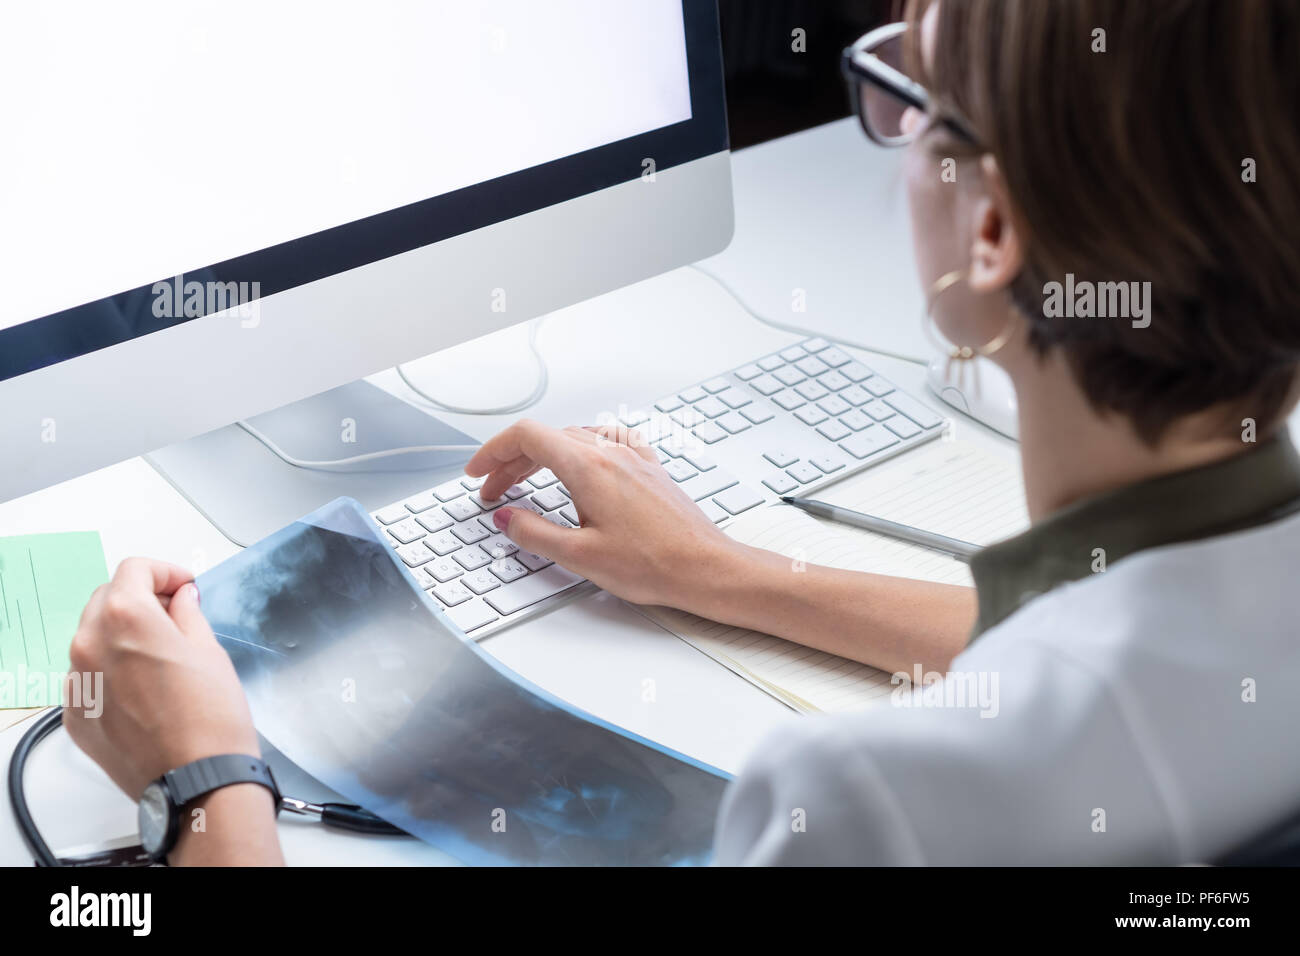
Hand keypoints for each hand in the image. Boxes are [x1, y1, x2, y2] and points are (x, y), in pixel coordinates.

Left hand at [64, 558, 260, 799]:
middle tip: (173, 612)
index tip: (182, 585)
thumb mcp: (209, 651)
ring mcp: (77, 683)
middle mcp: (89, 645)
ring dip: (120, 634)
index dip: (164, 572)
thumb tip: (181, 601)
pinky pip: (87, 677)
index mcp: (125, 618)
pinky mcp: (76, 716)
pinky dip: (110, 670)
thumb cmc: (211, 718)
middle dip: (139, 598)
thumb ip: (187, 615)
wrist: (197, 779)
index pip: (133, 570)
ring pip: (92, 638)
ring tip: (158, 652)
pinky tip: (143, 687)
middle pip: (105, 599)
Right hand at [464, 420, 741, 607]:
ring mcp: (633, 458)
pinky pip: (608, 443)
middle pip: (547, 438)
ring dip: (544, 456)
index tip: (477, 473)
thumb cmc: (654, 564)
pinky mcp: (649, 470)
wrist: (706, 567)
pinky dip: (580, 450)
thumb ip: (534, 533)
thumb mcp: (579, 556)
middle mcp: (611, 453)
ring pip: (575, 439)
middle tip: (493, 492)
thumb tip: (506, 517)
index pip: (526, 437)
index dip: (493, 452)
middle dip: (512, 462)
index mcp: (589, 467)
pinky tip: (581, 462)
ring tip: (528, 482)